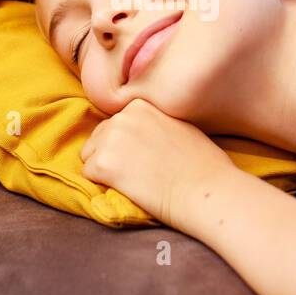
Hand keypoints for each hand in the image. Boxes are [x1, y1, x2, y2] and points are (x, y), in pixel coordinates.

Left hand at [80, 97, 234, 228]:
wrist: (206, 190)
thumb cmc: (203, 164)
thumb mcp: (179, 126)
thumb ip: (154, 123)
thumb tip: (139, 135)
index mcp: (140, 105)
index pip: (116, 124)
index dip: (126, 145)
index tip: (144, 158)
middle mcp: (122, 116)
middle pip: (99, 138)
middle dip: (112, 155)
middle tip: (138, 173)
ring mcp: (111, 139)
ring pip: (90, 156)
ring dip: (106, 170)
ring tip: (135, 180)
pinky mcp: (104, 164)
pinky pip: (89, 175)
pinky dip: (103, 185)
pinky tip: (129, 188)